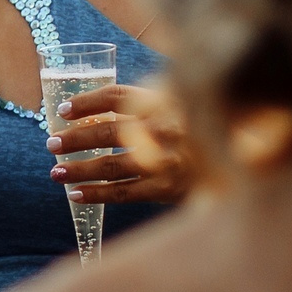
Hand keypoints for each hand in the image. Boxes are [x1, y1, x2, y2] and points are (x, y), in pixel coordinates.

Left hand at [48, 82, 201, 206]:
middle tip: (52, 143)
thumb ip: (146, 99)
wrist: (240, 162)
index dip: (86, 102)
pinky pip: (123, 193)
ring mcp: (166, 161)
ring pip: (112, 165)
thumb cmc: (198, 128)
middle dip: (75, 138)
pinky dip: (96, 194)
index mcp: (165, 101)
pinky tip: (75, 194)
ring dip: (79, 169)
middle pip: (109, 131)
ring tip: (56, 171)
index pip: (117, 97)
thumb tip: (93, 110)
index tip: (64, 110)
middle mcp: (165, 129)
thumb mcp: (180, 100)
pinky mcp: (167, 188)